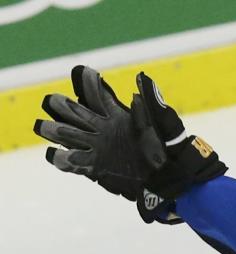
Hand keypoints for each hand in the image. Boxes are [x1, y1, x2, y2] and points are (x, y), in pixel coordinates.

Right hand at [34, 65, 226, 222]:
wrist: (171, 179)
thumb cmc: (170, 150)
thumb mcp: (164, 124)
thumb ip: (153, 103)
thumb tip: (143, 78)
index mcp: (118, 116)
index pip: (96, 94)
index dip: (85, 82)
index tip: (81, 73)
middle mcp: (103, 129)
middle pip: (74, 112)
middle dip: (61, 106)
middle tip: (54, 103)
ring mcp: (97, 148)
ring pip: (67, 135)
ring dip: (54, 130)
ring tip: (45, 128)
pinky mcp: (95, 168)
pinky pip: (72, 162)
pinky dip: (61, 159)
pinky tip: (56, 155)